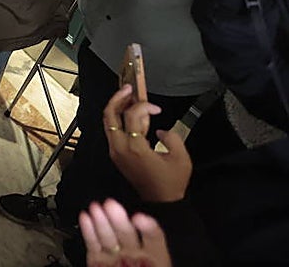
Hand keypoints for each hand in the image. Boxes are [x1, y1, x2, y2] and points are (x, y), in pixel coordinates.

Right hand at [80, 199, 171, 266]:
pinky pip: (93, 244)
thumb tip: (149, 228)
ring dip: (101, 221)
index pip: (153, 238)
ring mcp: (115, 256)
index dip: (147, 227)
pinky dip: (88, 231)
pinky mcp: (97, 260)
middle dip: (118, 219)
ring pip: (108, 236)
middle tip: (111, 205)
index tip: (138, 217)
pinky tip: (86, 217)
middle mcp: (135, 255)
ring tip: (96, 207)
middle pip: (127, 233)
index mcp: (155, 258)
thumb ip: (154, 251)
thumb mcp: (158, 264)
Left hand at [103, 85, 191, 202]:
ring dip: (116, 107)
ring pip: (107, 122)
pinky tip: (130, 114)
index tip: (155, 107)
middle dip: (117, 98)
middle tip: (128, 88)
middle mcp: (120, 148)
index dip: (143, 106)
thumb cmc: (171, 182)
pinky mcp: (115, 154)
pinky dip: (118, 119)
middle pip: (109, 114)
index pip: (131, 116)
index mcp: (135, 148)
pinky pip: (112, 131)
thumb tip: (159, 129)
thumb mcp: (181, 158)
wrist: (161, 200)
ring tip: (128, 97)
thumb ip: (172, 137)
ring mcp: (115, 151)